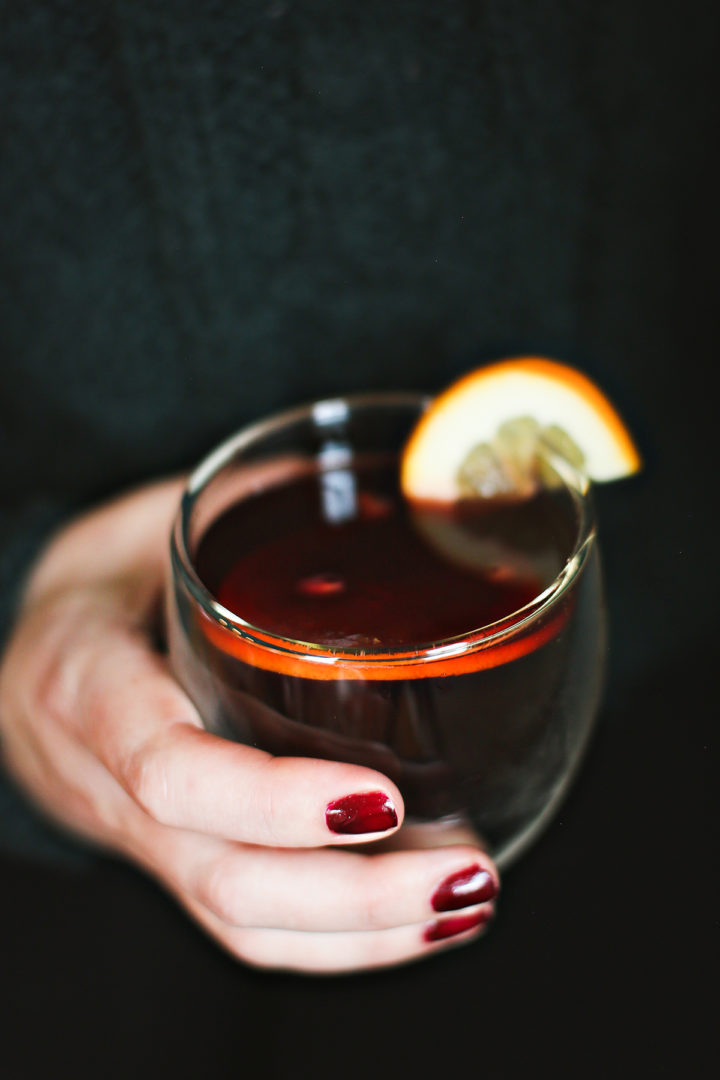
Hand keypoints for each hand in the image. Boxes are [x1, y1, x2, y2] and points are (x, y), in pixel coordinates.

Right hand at [0, 479, 497, 972]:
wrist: (33, 657)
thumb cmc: (103, 579)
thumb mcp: (147, 525)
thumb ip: (248, 504)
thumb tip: (394, 476)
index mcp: (89, 685)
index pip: (171, 771)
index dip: (272, 801)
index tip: (384, 799)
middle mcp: (106, 783)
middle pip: (225, 880)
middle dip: (356, 897)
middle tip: (469, 872)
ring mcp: (141, 838)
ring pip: (242, 925)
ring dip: (365, 933)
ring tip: (469, 903)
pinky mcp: (176, 862)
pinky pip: (248, 929)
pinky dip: (340, 941)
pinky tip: (418, 921)